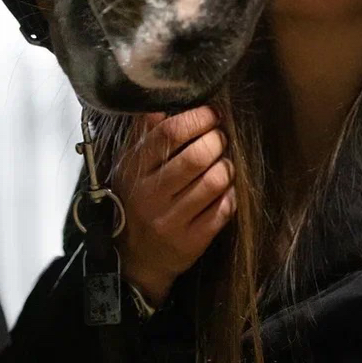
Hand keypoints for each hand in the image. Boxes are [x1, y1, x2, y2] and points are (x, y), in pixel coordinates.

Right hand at [112, 105, 234, 307]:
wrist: (134, 259)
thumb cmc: (137, 201)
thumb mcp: (130, 167)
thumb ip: (144, 135)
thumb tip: (161, 104)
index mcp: (134, 171)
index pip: (168, 134)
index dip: (197, 118)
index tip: (212, 114)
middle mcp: (150, 196)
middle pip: (195, 156)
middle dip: (217, 140)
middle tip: (221, 138)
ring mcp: (170, 220)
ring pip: (214, 181)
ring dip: (227, 166)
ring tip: (224, 163)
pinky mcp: (190, 241)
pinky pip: (223, 209)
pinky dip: (231, 194)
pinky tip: (225, 190)